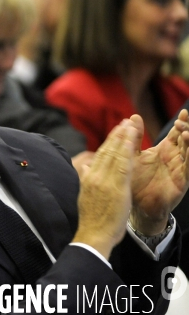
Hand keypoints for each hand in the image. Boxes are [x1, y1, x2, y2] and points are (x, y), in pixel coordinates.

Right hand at [73, 119, 136, 258]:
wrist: (93, 235)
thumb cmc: (92, 220)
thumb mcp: (85, 196)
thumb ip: (86, 179)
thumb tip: (84, 167)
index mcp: (88, 178)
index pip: (99, 155)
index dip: (109, 141)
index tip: (116, 131)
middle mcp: (94, 176)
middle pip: (107, 150)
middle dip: (116, 135)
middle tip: (125, 122)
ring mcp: (104, 181)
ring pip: (115, 154)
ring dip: (123, 138)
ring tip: (129, 125)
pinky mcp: (115, 187)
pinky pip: (123, 164)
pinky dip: (127, 150)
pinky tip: (132, 140)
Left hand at [130, 111, 188, 234]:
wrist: (135, 205)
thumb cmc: (135, 180)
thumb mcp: (133, 156)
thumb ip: (134, 138)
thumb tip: (134, 116)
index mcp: (164, 150)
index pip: (176, 133)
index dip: (181, 123)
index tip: (183, 112)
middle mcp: (174, 158)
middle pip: (186, 140)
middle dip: (187, 129)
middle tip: (182, 121)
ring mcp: (179, 169)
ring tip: (186, 133)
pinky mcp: (181, 182)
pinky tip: (188, 149)